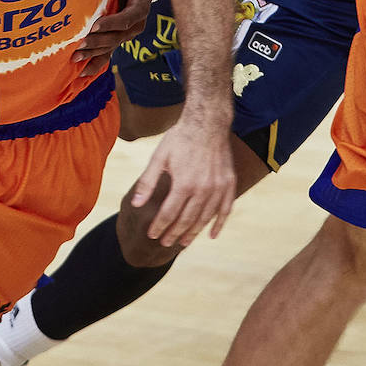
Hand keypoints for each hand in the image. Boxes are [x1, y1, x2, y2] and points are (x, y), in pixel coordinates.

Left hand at [74, 0, 157, 77]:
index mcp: (140, 8)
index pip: (127, 18)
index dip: (112, 23)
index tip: (94, 26)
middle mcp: (135, 25)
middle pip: (116, 37)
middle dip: (97, 42)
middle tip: (79, 44)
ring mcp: (126, 34)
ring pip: (110, 47)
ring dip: (93, 53)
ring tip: (75, 58)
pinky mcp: (118, 38)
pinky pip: (108, 53)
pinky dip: (96, 64)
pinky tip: (82, 73)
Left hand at [129, 118, 234, 247]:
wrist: (207, 121)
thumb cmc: (180, 138)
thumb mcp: (159, 157)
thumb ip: (147, 182)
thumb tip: (136, 204)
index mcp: (183, 184)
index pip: (168, 214)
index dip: (159, 227)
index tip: (152, 235)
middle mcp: (202, 189)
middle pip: (186, 220)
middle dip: (174, 234)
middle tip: (165, 243)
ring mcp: (218, 187)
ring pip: (205, 217)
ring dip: (193, 232)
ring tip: (183, 242)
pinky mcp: (229, 183)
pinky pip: (225, 209)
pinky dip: (219, 223)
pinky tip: (211, 234)